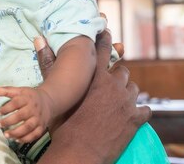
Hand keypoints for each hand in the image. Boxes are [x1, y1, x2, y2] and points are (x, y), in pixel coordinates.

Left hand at [0, 86, 52, 143]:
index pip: (16, 103)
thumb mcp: (20, 90)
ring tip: (6, 135)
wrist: (48, 101)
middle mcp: (33, 109)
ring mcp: (38, 119)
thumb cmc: (30, 96)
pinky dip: (26, 139)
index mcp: (27, 99)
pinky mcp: (42, 127)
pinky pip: (35, 135)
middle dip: (9, 121)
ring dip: (16, 133)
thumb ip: (7, 90)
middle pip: (21, 116)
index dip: (7, 108)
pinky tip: (16, 140)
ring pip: (28, 127)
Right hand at [35, 30, 150, 163]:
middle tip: (110, 82)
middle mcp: (114, 86)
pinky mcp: (136, 119)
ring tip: (119, 99)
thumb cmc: (64, 122)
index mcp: (95, 77)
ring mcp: (127, 103)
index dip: (105, 39)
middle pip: (122, 71)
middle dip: (117, 75)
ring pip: (134, 89)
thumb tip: (38, 39)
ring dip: (127, 92)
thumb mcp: (56, 93)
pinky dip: (139, 111)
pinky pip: (145, 109)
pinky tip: (134, 115)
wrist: (79, 151)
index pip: (103, 50)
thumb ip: (49, 64)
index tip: (107, 32)